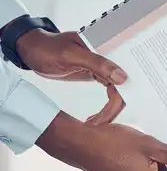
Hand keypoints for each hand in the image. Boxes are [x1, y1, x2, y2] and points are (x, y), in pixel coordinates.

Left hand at [12, 28, 126, 121]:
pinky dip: (107, 107)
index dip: (129, 90)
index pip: (128, 70)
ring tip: (96, 123)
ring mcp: (105, 67)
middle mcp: (112, 57)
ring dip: (111, 110)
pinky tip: (98, 117)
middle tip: (100, 123)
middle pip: (126, 85)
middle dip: (117, 106)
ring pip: (119, 92)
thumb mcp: (71, 55)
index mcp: (110, 47)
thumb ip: (97, 63)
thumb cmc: (49, 48)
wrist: (34, 50)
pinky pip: (110, 93)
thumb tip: (122, 78)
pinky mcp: (99, 75)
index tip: (113, 110)